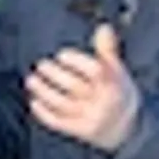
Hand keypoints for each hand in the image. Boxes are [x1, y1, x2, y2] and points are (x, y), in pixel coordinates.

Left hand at [27, 21, 140, 151]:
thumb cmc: (118, 92)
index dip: (76, 62)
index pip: (94, 72)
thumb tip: (103, 27)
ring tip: (32, 80)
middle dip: (54, 75)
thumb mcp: (118, 72)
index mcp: (113, 84)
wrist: (127, 130)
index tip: (61, 55)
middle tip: (41, 65)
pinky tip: (34, 101)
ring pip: (63, 104)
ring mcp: (91, 119)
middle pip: (75, 87)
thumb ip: (108, 51)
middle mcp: (103, 102)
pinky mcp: (81, 131)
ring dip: (44, 91)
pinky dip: (44, 113)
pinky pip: (59, 123)